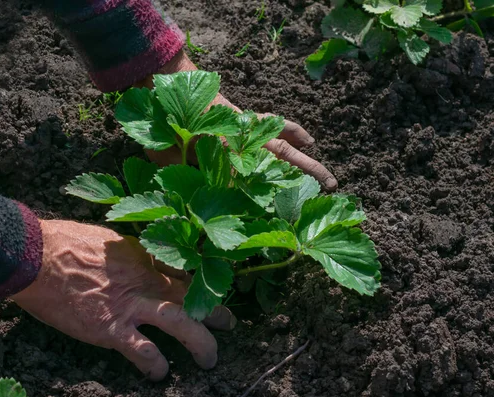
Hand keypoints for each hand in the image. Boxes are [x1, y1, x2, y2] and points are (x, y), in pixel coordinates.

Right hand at [11, 220, 234, 380]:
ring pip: (180, 322)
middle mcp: (144, 279)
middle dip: (213, 311)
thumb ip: (128, 251)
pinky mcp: (110, 328)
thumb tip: (136, 257)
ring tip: (209, 359)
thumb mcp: (106, 238)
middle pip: (191, 295)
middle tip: (228, 323)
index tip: (210, 290)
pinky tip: (160, 373)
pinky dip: (155, 364)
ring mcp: (130, 305)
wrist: (36, 256)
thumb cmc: (64, 242)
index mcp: (143, 256)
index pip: (182, 270)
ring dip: (200, 342)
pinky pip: (143, 350)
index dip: (200, 283)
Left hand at [136, 50, 337, 191]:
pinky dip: (294, 130)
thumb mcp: (166, 159)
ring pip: (285, 145)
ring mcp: (249, 128)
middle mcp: (245, 142)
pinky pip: (277, 125)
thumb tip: (193, 206)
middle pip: (284, 160)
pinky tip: (307, 138)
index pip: (257, 182)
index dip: (275, 200)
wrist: (169, 83)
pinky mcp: (247, 120)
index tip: (295, 215)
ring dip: (307, 160)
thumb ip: (184, 179)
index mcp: (227, 155)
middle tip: (333, 191)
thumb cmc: (162, 126)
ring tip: (328, 177)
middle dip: (309, 177)